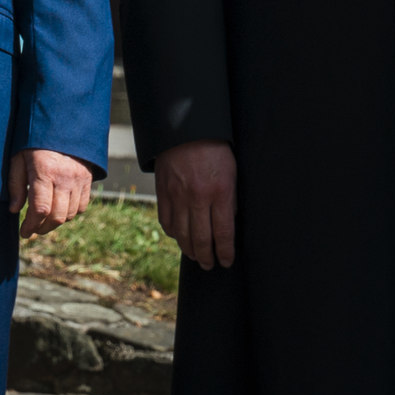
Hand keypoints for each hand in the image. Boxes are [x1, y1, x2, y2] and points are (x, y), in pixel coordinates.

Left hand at [6, 148, 93, 238]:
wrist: (62, 124)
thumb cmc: (34, 141)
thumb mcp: (18, 157)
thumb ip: (16, 185)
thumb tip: (14, 210)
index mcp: (44, 171)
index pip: (40, 209)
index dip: (31, 225)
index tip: (24, 232)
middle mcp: (64, 178)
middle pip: (57, 216)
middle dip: (42, 228)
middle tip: (32, 230)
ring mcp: (79, 180)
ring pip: (70, 214)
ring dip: (56, 223)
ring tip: (43, 222)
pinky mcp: (88, 180)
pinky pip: (81, 206)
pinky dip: (70, 214)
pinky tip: (58, 211)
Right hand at [155, 139, 237, 269]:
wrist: (185, 128)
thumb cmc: (215, 150)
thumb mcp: (232, 173)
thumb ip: (230, 200)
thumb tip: (228, 224)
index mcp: (219, 192)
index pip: (223, 233)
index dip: (225, 252)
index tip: (227, 262)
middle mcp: (197, 197)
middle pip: (201, 238)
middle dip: (206, 257)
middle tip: (209, 265)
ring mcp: (177, 195)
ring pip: (181, 233)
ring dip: (188, 249)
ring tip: (195, 256)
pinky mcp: (162, 191)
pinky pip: (165, 220)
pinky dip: (172, 232)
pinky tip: (178, 237)